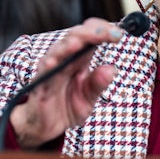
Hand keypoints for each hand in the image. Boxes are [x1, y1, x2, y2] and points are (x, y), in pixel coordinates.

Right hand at [9, 17, 122, 148]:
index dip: (104, 31)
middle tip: (107, 33)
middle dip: (92, 32)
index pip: (90, 35)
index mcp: (80, 59)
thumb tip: (111, 68)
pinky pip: (43, 72)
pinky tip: (53, 62)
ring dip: (69, 44)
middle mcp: (65, 58)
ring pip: (59, 49)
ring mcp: (51, 68)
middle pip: (76, 36)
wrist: (46, 127)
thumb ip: (98, 84)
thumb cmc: (67, 107)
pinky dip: (48, 65)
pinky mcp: (40, 83)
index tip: (119, 35)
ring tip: (79, 43)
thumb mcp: (89, 98)